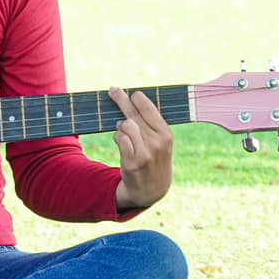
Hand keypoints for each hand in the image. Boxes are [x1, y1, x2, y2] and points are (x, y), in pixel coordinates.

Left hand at [109, 88, 173, 211]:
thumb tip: (134, 100)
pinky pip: (120, 139)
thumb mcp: (162, 142)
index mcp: (166, 134)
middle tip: (112, 90)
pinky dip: (118, 137)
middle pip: (134, 114)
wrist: (152, 189)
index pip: (150, 109)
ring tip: (123, 129)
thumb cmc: (155, 159)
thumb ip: (152, 124)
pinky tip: (121, 139)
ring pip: (126, 125)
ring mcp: (145, 154)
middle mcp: (157, 143)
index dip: (138, 98)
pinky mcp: (132, 163)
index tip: (131, 92)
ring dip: (121, 126)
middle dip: (121, 99)